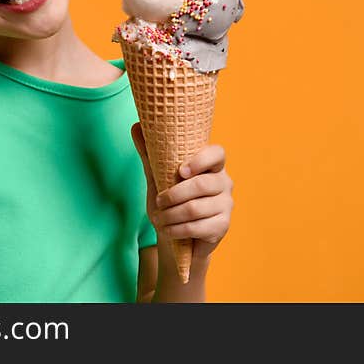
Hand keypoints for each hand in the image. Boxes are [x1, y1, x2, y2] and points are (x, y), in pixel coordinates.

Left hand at [131, 122, 233, 260]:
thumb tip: (136, 126)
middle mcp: (225, 182)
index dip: (201, 160)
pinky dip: (177, 229)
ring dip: (171, 215)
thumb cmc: (172, 202)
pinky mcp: (223, 226)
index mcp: (212, 166)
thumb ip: (150, 153)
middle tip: (158, 202)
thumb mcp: (159, 176)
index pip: (217, 153)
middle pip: (202, 184)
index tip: (180, 170)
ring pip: (196, 208)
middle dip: (174, 195)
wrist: (180, 237)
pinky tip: (168, 230)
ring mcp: (226, 205)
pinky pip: (198, 227)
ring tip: (158, 219)